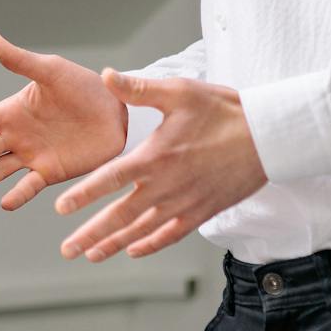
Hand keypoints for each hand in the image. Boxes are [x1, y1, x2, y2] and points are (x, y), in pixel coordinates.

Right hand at [0, 34, 127, 209]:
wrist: (117, 110)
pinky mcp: (51, 172)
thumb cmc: (84, 86)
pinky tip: (5, 202)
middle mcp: (16, 136)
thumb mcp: (51, 70)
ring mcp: (32, 156)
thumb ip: (20, 60)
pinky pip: (29, 186)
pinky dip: (17, 195)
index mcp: (11, 112)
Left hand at [55, 69, 266, 260]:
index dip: (84, 195)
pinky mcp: (203, 211)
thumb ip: (139, 89)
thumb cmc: (224, 110)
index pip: (110, 179)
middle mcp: (166, 185)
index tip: (61, 209)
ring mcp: (184, 202)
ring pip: (142, 230)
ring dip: (114, 243)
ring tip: (91, 255)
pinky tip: (134, 250)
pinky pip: (172, 233)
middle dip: (91, 233)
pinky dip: (151, 244)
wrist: (269, 137)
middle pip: (120, 215)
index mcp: (155, 156)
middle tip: (67, 249)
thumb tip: (106, 75)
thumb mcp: (179, 91)